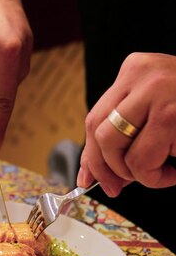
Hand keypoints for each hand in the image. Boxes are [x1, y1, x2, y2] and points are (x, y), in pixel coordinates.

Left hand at [77, 52, 175, 195]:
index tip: (89, 176)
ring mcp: (158, 93)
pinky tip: (175, 170)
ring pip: (115, 147)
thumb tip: (96, 172)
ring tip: (162, 172)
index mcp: (136, 69)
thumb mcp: (158, 109)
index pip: (95, 115)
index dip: (90, 153)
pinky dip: (155, 177)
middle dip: (103, 167)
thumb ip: (128, 131)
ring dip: (135, 173)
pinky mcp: (171, 117)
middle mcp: (143, 76)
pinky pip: (142, 160)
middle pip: (97, 130)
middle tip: (118, 186)